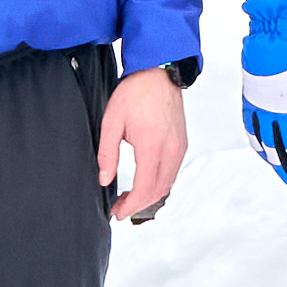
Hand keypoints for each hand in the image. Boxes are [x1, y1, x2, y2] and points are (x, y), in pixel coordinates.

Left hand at [98, 67, 184, 225]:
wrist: (158, 73)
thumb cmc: (135, 93)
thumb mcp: (112, 122)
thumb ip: (107, 154)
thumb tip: (104, 179)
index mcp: (151, 146)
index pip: (144, 188)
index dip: (130, 206)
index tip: (117, 212)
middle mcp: (170, 150)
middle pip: (158, 191)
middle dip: (139, 205)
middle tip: (120, 209)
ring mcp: (179, 148)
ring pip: (167, 184)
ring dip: (149, 196)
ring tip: (130, 198)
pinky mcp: (181, 144)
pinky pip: (172, 173)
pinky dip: (159, 184)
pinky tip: (144, 183)